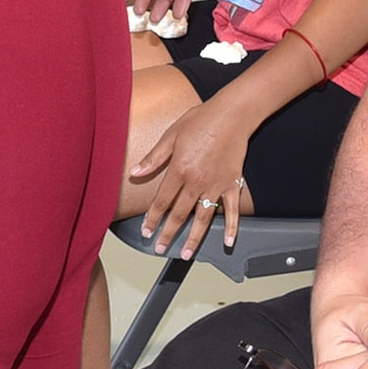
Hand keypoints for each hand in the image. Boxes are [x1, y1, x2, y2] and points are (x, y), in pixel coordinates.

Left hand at [131, 99, 253, 258]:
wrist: (232, 114)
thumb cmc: (202, 120)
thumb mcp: (171, 135)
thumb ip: (154, 157)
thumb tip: (135, 172)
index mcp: (180, 169)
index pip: (162, 201)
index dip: (152, 218)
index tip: (146, 232)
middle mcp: (197, 181)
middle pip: (180, 214)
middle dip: (168, 233)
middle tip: (161, 248)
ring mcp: (216, 184)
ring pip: (203, 217)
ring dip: (194, 238)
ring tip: (187, 254)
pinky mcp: (232, 183)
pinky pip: (232, 209)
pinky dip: (232, 226)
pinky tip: (228, 241)